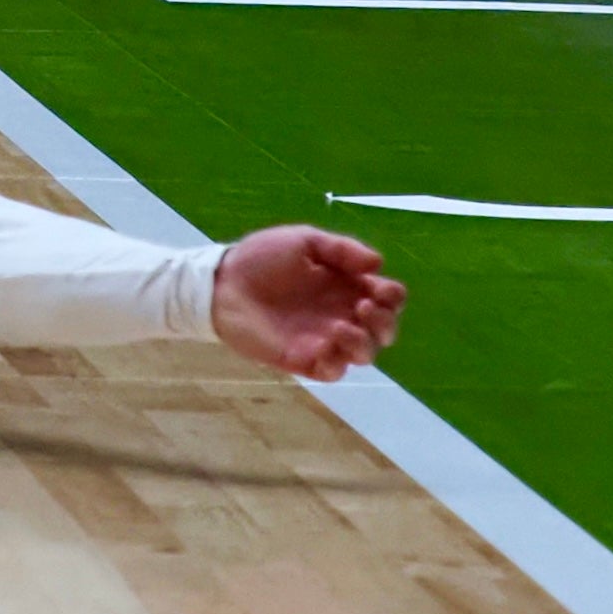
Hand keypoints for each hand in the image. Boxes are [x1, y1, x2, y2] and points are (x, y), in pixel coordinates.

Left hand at [212, 226, 404, 380]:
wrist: (221, 282)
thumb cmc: (261, 258)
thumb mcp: (303, 241)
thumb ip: (341, 249)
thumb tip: (379, 263)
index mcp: (347, 286)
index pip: (389, 298)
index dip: (392, 296)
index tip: (375, 287)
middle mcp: (342, 314)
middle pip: (385, 330)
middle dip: (385, 322)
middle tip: (362, 306)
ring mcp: (325, 339)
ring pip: (366, 355)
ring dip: (364, 343)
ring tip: (341, 326)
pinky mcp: (304, 359)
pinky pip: (334, 371)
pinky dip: (338, 361)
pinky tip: (324, 342)